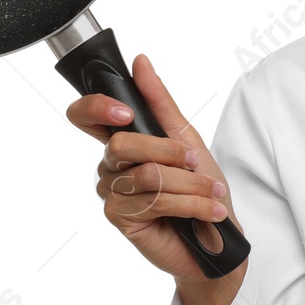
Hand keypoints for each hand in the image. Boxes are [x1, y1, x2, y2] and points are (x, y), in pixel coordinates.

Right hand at [64, 53, 240, 287]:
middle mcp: (112, 166)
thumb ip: (160, 102)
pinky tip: (207, 213)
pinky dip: (190, 203)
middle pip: (121, 143)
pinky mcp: (120, 219)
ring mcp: (113, 193)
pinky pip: (154, 199)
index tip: (125, 111)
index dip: (95, 107)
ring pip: (147, 174)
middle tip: (196, 163)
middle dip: (170, 152)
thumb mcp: (188, 139)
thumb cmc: (203, 191)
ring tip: (212, 194)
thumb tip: (140, 62)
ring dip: (191, 183)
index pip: (86, 116)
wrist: (218, 243)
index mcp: (125, 141)